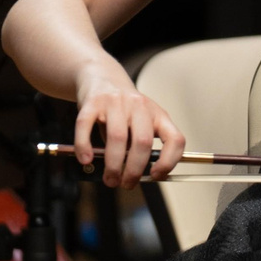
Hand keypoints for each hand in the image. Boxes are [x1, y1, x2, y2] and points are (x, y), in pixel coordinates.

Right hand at [71, 57, 184, 188]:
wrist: (102, 76)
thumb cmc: (123, 109)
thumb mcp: (139, 123)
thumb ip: (138, 146)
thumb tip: (132, 176)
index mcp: (158, 115)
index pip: (175, 139)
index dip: (170, 160)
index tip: (156, 175)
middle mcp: (140, 106)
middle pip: (143, 142)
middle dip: (134, 169)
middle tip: (126, 184)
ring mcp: (116, 102)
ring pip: (118, 137)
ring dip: (113, 164)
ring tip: (109, 179)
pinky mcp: (93, 101)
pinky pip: (87, 125)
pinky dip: (85, 146)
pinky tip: (85, 159)